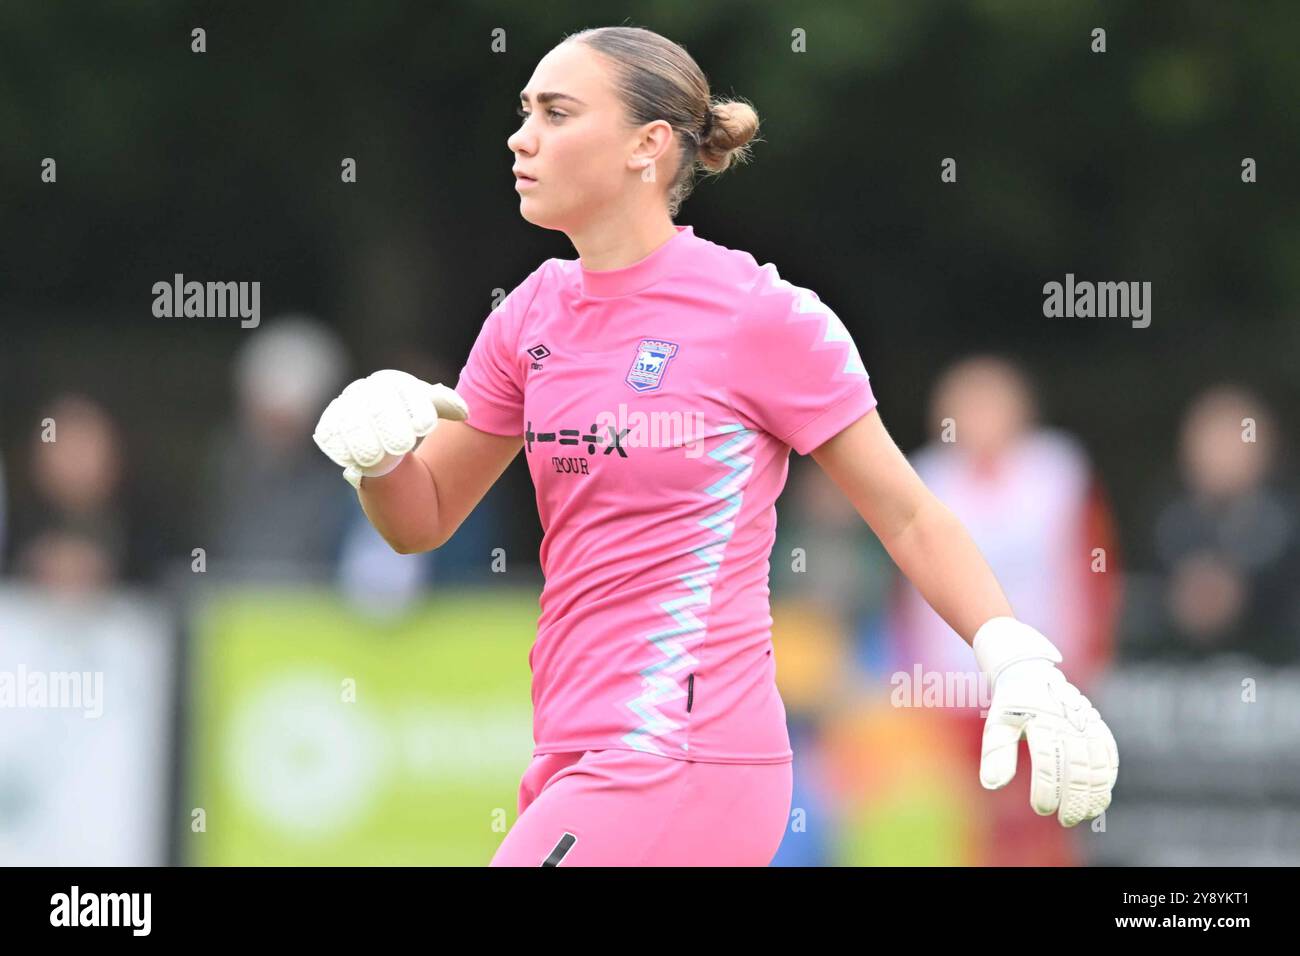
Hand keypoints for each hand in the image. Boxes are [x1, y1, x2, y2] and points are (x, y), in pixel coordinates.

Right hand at [313, 369, 468, 489]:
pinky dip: (343, 449)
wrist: (383, 440)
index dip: (414, 406)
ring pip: (351, 422)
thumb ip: (447, 405)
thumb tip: (464, 412)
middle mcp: (364, 391)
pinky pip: (331, 437)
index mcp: (390, 382)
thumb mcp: (432, 410)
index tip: (426, 427)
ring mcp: (344, 408)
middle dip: (390, 425)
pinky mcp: (329, 428)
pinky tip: (356, 461)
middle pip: (376, 406)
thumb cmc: (410, 421)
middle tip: (403, 446)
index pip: (402, 389)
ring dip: (365, 441)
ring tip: (378, 457)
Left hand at [974, 617, 1118, 826]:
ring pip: (1097, 764)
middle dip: (1073, 798)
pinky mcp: (1097, 724)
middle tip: (1065, 819)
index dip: (1047, 788)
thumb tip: (992, 785)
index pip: (1047, 761)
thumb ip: (996, 754)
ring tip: (1085, 814)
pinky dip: (1108, 776)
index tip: (1042, 808)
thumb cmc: (1012, 704)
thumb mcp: (997, 724)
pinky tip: (1102, 795)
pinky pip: (1109, 752)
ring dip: (1094, 793)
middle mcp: (1066, 721)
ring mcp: (1085, 722)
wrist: (1030, 672)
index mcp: (1040, 720)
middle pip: (1077, 768)